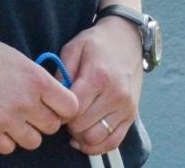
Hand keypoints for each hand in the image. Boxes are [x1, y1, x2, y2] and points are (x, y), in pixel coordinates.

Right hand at [0, 29, 79, 153]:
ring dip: (27, 132)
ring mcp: (5, 119)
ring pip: (33, 142)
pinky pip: (8, 148)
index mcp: (36, 79)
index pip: (70, 107)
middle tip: (32, 111)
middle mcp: (25, 101)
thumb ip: (37, 78)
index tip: (55, 105)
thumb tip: (53, 95)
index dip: (64, 107)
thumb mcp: (17, 57)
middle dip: (44, 120)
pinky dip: (5, 139)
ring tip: (15, 119)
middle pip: (52, 127)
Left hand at [60, 17, 143, 156]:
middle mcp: (115, 94)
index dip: (59, 112)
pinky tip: (85, 139)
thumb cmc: (97, 42)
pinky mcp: (132, 115)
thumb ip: (62, 72)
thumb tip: (52, 97)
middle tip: (64, 114)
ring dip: (80, 137)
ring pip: (96, 138)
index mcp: (98, 76)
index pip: (72, 110)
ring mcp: (125, 107)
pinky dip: (97, 146)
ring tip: (75, 124)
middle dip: (68, 125)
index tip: (56, 106)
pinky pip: (113, 142)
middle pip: (82, 126)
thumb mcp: (74, 47)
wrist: (128, 38)